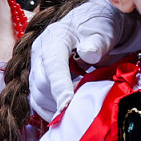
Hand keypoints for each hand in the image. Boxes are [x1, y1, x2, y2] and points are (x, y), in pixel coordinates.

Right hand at [27, 0, 140, 119]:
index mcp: (54, 37)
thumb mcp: (103, 31)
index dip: (59, 88)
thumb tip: (88, 54)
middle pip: (41, 84)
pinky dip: (51, 111)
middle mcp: (40, 52)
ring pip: (36, 95)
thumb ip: (96, 42)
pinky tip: (66, 116)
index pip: (53, 66)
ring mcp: (38, 66)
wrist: (95, 24)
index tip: (68, 106)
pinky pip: (38, 100)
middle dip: (58, 101)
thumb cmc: (100, 27)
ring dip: (53, 109)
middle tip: (80, 113)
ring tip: (74, 115)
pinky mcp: (40, 78)